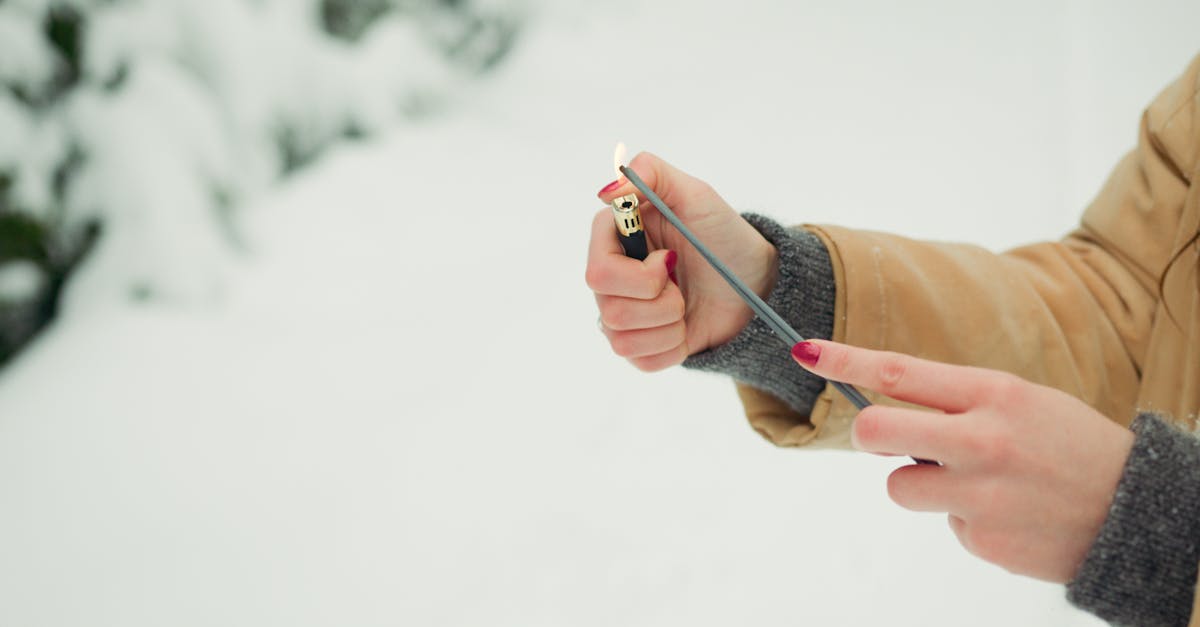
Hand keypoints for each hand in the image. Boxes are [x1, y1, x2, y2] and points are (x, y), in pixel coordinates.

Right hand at [587, 152, 777, 370]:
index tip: (669, 259)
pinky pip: (640, 361)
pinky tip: (685, 327)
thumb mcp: (696, 195)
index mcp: (614, 241)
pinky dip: (671, 348)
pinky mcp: (639, 346)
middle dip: (660, 302)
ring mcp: (622, 315)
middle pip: (609, 310)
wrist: (754, 284)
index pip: (597, 272)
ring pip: (622, 339)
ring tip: (686, 304)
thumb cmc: (723, 236)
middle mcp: (611, 279)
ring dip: (669, 324)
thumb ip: (652, 173)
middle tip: (681, 283)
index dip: (638, 275)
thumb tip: (608, 192)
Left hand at [790, 339, 1134, 582]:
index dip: (843, 361)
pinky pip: (944, 524)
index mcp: (992, 395)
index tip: (804, 351)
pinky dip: (965, 519)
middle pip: (876, 431)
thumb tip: (887, 416)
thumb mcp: (1020, 402)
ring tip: (980, 485)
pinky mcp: (982, 540)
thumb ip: (955, 403)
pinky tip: (1007, 514)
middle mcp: (981, 442)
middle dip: (866, 435)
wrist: (1135, 511)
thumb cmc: (1066, 446)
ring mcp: (979, 495)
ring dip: (923, 486)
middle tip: (883, 440)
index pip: (899, 371)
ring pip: (899, 487)